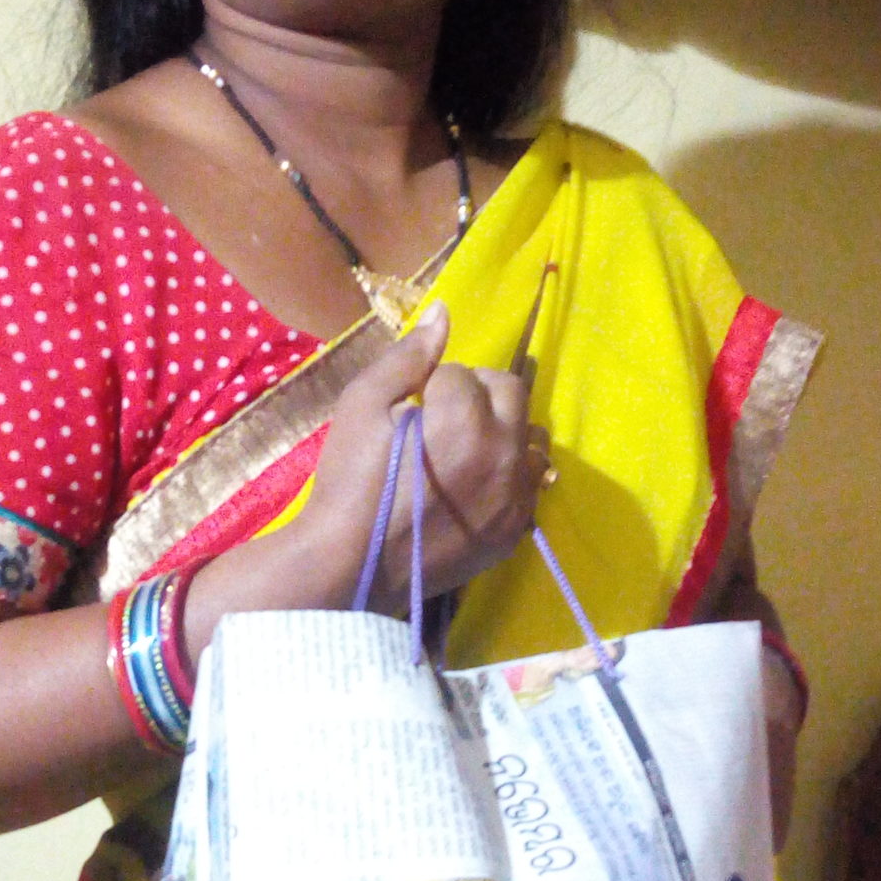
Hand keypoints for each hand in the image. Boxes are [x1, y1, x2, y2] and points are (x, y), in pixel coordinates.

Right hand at [304, 303, 548, 609]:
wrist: (350, 568)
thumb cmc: (350, 483)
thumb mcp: (362, 406)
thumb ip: (408, 357)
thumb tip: (444, 312)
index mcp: (467, 421)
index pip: (464, 373)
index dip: (434, 383)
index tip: (412, 406)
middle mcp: (504, 456)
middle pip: (512, 393)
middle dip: (478, 393)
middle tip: (441, 417)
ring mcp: (515, 498)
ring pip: (530, 439)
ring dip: (503, 430)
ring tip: (465, 448)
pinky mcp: (513, 532)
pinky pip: (529, 485)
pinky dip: (509, 474)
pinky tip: (476, 483)